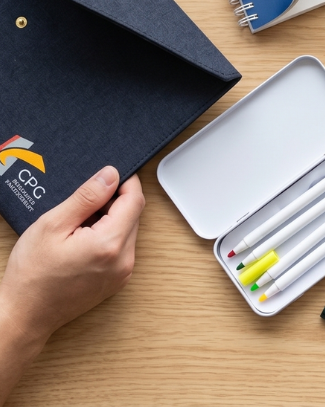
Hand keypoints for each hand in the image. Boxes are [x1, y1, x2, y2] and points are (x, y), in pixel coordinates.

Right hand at [0, 167, 144, 344]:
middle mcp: (124, 260)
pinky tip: (83, 241)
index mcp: (110, 244)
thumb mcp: (53, 225)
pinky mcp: (118, 280)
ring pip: (128, 230)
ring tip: (79, 225)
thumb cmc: (32, 274)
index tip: (109, 176)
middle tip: (83, 205)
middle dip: (114, 202)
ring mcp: (123, 273)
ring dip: (111, 220)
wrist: (23, 316)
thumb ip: (87, 197)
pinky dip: (109, 237)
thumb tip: (111, 174)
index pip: (135, 200)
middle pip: (133, 214)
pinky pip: (122, 247)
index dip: (125, 182)